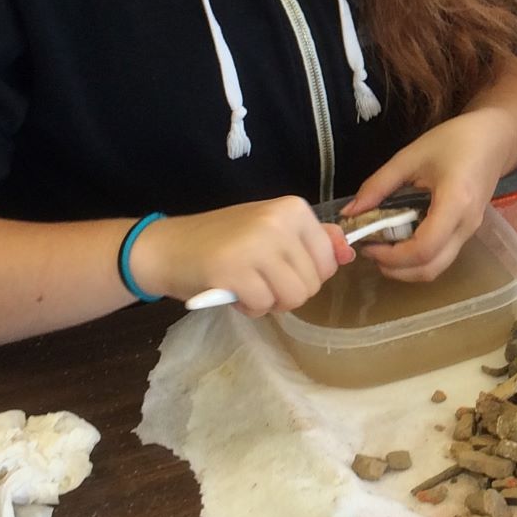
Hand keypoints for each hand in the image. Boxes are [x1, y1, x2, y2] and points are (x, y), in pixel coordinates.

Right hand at [132, 198, 352, 316]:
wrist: (167, 246)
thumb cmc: (222, 240)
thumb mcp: (271, 230)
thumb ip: (312, 239)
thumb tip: (349, 253)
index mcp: (293, 208)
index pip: (328, 259)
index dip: (307, 274)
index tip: (279, 267)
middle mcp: (278, 222)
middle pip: (313, 282)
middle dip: (288, 292)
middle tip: (259, 279)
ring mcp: (256, 245)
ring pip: (293, 297)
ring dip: (271, 302)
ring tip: (247, 286)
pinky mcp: (233, 272)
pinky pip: (264, 306)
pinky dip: (249, 308)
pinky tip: (232, 292)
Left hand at [346, 108, 515, 282]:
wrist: (495, 139)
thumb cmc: (455, 141)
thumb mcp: (410, 157)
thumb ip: (378, 185)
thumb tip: (349, 213)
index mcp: (455, 203)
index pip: (424, 248)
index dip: (392, 256)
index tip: (368, 244)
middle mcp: (466, 225)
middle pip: (431, 268)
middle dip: (396, 270)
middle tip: (372, 251)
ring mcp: (470, 232)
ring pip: (437, 267)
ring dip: (407, 268)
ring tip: (383, 247)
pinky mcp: (468, 232)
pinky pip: (442, 256)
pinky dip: (418, 258)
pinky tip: (401, 240)